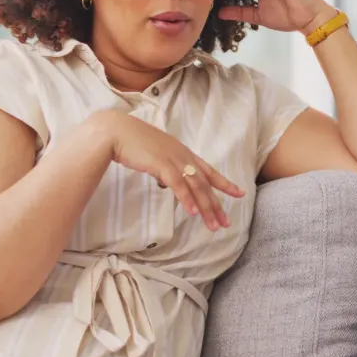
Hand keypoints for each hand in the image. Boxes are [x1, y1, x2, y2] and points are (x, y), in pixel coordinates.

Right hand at [90, 111, 243, 230]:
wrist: (117, 131)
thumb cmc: (132, 142)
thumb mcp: (155, 154)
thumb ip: (165, 166)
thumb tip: (166, 181)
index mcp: (183, 152)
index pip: (209, 170)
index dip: (224, 183)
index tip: (239, 193)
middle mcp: (183, 156)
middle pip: (205, 183)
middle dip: (217, 204)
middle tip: (226, 223)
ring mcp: (173, 160)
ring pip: (196, 186)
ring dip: (206, 207)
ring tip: (213, 225)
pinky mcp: (161, 165)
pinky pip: (178, 185)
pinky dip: (187, 199)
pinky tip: (193, 212)